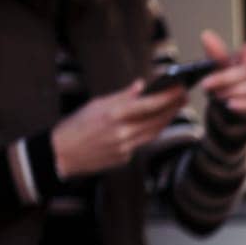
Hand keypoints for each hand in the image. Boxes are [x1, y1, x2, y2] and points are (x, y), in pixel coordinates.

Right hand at [50, 80, 188, 179]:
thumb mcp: (96, 104)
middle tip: (184, 97)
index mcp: (114, 115)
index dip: (168, 97)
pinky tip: (156, 123)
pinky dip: (150, 132)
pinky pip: (142, 144)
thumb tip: (141, 85)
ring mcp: (125, 148)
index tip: (180, 88)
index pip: (149, 105)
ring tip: (175, 108)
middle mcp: (122, 133)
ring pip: (153, 133)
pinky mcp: (125, 159)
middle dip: (173, 108)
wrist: (61, 154)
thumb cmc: (76, 125)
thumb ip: (122, 96)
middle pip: (157, 120)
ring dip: (166, 120)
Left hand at [198, 29, 245, 117]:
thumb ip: (215, 53)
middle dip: (227, 78)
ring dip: (234, 91)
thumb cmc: (224, 82)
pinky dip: (244, 104)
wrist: (226, 106)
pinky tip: (231, 105)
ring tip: (217, 95)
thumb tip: (206, 35)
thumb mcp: (217, 67)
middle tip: (207, 84)